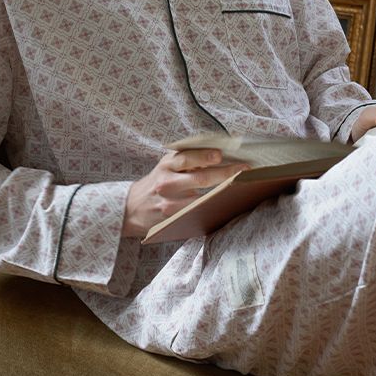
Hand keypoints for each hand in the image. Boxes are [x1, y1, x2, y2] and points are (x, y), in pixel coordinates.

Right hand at [123, 147, 248, 237]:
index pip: (186, 158)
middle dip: (225, 174)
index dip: (204, 156)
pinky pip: (197, 214)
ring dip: (224, 193)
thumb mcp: (166, 165)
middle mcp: (167, 183)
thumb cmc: (157, 181)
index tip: (220, 155)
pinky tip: (227, 205)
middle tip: (244, 170)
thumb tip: (218, 155)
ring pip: (202, 199)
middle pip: (200, 178)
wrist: (132, 208)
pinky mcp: (173, 220)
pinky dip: (213, 208)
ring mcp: (170, 204)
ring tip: (242, 187)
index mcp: (166, 165)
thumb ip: (186, 159)